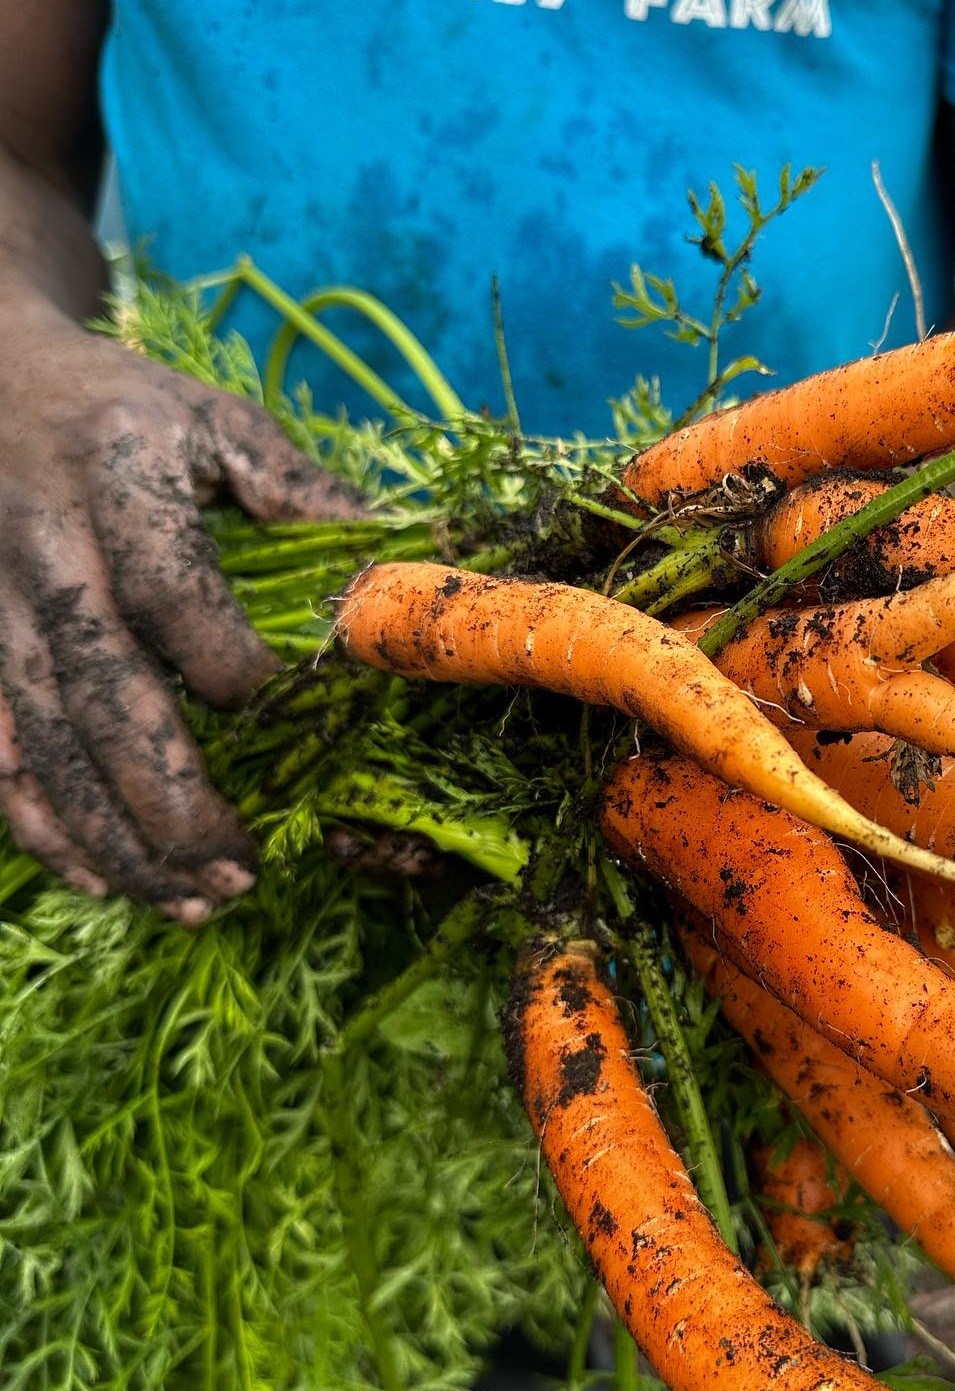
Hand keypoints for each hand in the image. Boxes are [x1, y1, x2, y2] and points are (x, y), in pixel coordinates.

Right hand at [0, 303, 368, 918]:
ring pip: (43, 747)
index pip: (171, 594)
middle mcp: (44, 557)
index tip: (294, 715)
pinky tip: (106, 884)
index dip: (231, 666)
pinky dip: (44, 831)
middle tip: (241, 870)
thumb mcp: (211, 422)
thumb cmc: (124, 412)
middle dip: (170, 795)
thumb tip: (399, 560)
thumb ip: (297, 488)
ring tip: (194, 901)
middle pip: (100, 696)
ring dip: (116, 838)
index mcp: (116, 485)